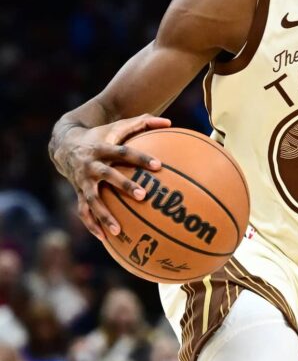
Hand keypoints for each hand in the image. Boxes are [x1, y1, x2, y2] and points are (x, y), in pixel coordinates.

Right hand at [54, 114, 169, 238]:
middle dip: (124, 185)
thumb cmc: (101, 135)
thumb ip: (143, 122)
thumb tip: (170, 121)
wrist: (64, 144)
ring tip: (117, 230)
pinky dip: (92, 225)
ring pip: (92, 199)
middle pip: (108, 175)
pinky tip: (104, 238)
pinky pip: (83, 211)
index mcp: (102, 148)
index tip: (158, 166)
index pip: (124, 152)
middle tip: (142, 196)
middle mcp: (91, 165)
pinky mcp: (78, 192)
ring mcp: (83, 180)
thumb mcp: (119, 126)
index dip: (140, 158)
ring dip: (104, 215)